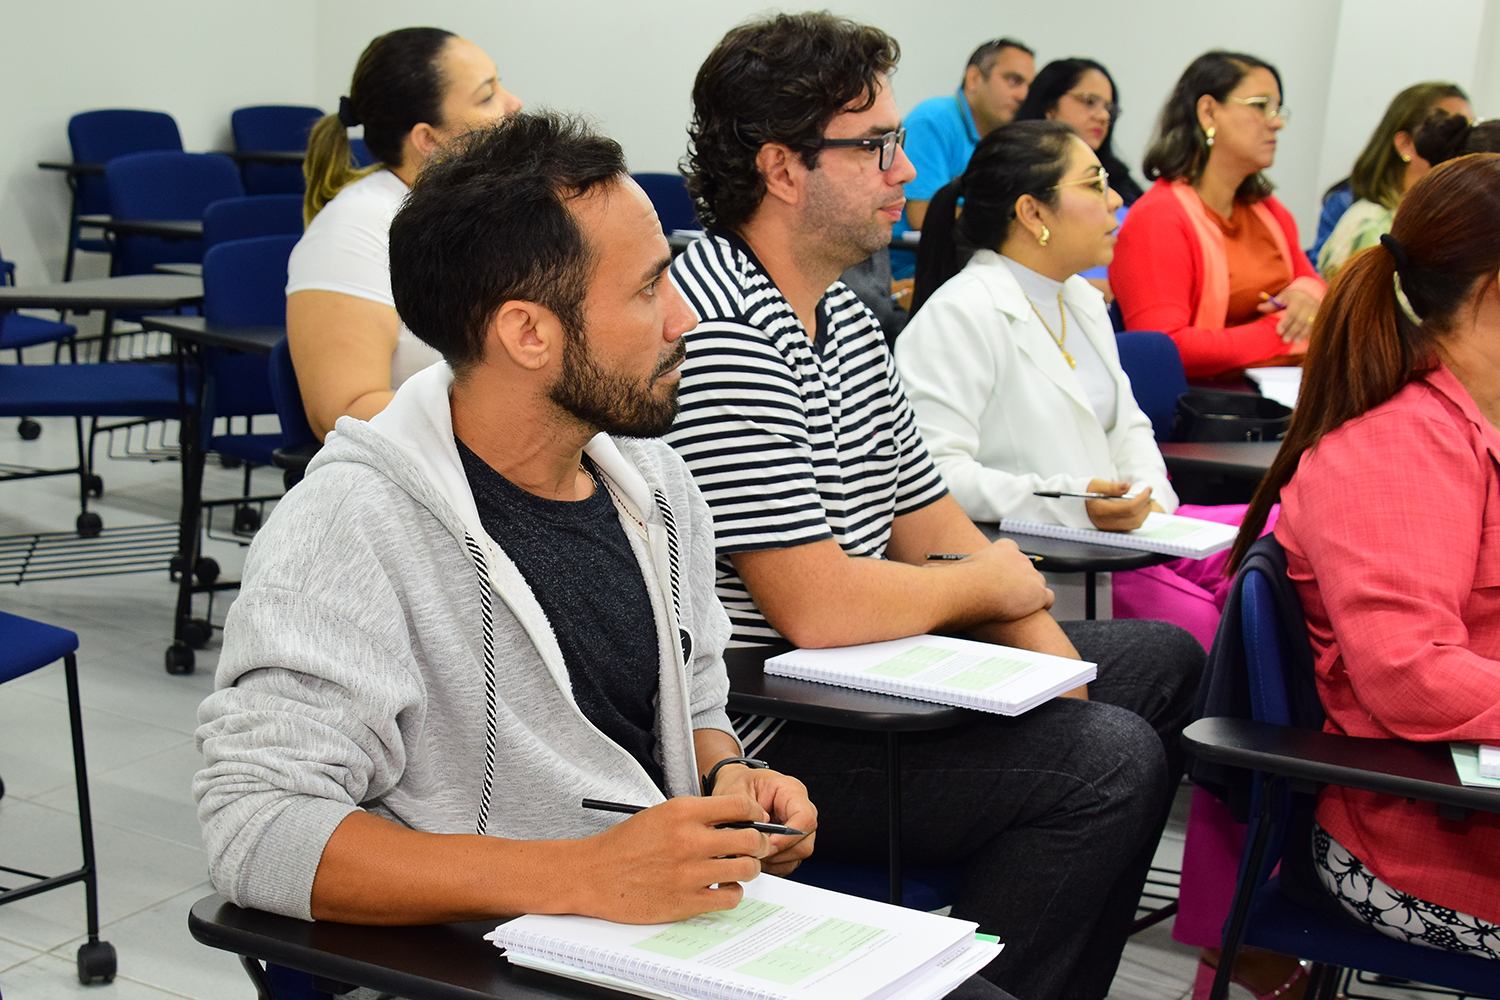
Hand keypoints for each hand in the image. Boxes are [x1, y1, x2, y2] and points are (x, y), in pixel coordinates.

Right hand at [576, 795, 772, 922]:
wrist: (594, 874)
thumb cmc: (625, 844)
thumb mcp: (662, 815)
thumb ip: (699, 816)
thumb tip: (737, 821)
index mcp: (683, 812)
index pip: (740, 806)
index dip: (755, 814)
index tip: (756, 820)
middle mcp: (689, 840)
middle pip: (750, 839)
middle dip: (759, 843)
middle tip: (756, 847)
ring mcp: (689, 873)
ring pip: (746, 869)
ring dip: (748, 869)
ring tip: (738, 868)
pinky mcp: (686, 902)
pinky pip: (730, 897)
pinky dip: (732, 892)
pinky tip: (721, 888)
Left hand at [709, 766, 816, 875]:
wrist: (735, 786)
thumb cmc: (738, 783)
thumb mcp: (736, 790)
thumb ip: (744, 812)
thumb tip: (752, 835)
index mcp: (791, 791)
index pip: (805, 818)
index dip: (788, 836)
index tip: (767, 843)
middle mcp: (799, 811)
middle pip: (805, 842)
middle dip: (779, 852)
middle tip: (755, 851)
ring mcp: (798, 829)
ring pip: (797, 856)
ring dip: (774, 860)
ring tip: (751, 852)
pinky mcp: (790, 844)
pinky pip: (788, 863)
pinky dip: (771, 865)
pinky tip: (756, 855)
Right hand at [951, 538, 1055, 619]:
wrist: (973, 590)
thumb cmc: (962, 580)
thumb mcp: (955, 567)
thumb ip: (949, 567)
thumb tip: (926, 569)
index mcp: (1004, 547)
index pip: (1014, 553)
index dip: (1009, 567)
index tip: (1002, 578)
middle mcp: (1021, 558)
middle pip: (1027, 569)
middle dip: (1020, 582)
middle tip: (1008, 595)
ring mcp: (1032, 575)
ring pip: (1038, 584)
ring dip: (1031, 593)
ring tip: (1018, 605)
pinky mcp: (1039, 593)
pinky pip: (1049, 598)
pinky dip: (1043, 604)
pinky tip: (1033, 610)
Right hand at [1084, 479, 1152, 531]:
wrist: (1074, 506)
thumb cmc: (1085, 493)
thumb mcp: (1096, 485)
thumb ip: (1113, 487)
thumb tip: (1129, 486)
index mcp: (1103, 511)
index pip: (1130, 508)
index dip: (1143, 498)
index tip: (1149, 489)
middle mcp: (1107, 522)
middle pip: (1135, 518)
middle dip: (1146, 506)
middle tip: (1148, 494)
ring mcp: (1110, 527)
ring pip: (1135, 524)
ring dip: (1143, 512)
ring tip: (1144, 500)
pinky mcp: (1113, 529)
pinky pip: (1130, 526)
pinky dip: (1138, 516)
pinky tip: (1137, 507)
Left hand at [1258, 288, 1318, 342]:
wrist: (1309, 290)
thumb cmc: (1291, 296)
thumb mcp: (1281, 297)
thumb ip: (1271, 305)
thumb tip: (1259, 308)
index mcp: (1297, 299)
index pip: (1291, 313)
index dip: (1285, 323)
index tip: (1278, 332)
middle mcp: (1308, 303)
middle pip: (1301, 320)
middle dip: (1293, 331)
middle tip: (1285, 340)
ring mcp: (1316, 309)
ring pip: (1310, 323)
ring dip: (1302, 334)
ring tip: (1295, 342)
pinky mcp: (1321, 313)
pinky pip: (1317, 324)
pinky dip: (1311, 332)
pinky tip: (1307, 340)